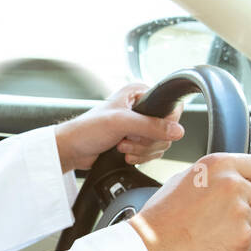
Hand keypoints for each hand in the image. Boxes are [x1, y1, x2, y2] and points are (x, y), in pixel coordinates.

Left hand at [54, 82, 184, 173]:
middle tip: (127, 139)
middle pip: (167, 130)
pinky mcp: (137, 142)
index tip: (146, 131)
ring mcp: (140, 126)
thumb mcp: (120, 123)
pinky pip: (152, 153)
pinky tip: (125, 155)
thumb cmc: (88, 129)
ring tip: (121, 146)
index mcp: (139, 93)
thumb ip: (150, 126)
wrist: (74, 149)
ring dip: (141, 150)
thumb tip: (176, 131)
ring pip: (160, 144)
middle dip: (146, 141)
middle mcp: (142, 108)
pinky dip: (140, 157)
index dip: (164, 124)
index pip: (171, 108)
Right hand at [128, 153, 250, 250]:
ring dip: (241, 229)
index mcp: (220, 165)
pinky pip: (250, 244)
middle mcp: (233, 184)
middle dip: (250, 209)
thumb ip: (216, 175)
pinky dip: (234, 247)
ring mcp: (240, 212)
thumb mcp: (184, 179)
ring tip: (212, 231)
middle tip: (223, 217)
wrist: (150, 246)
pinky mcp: (242, 239)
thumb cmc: (160, 216)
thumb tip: (235, 177)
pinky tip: (212, 244)